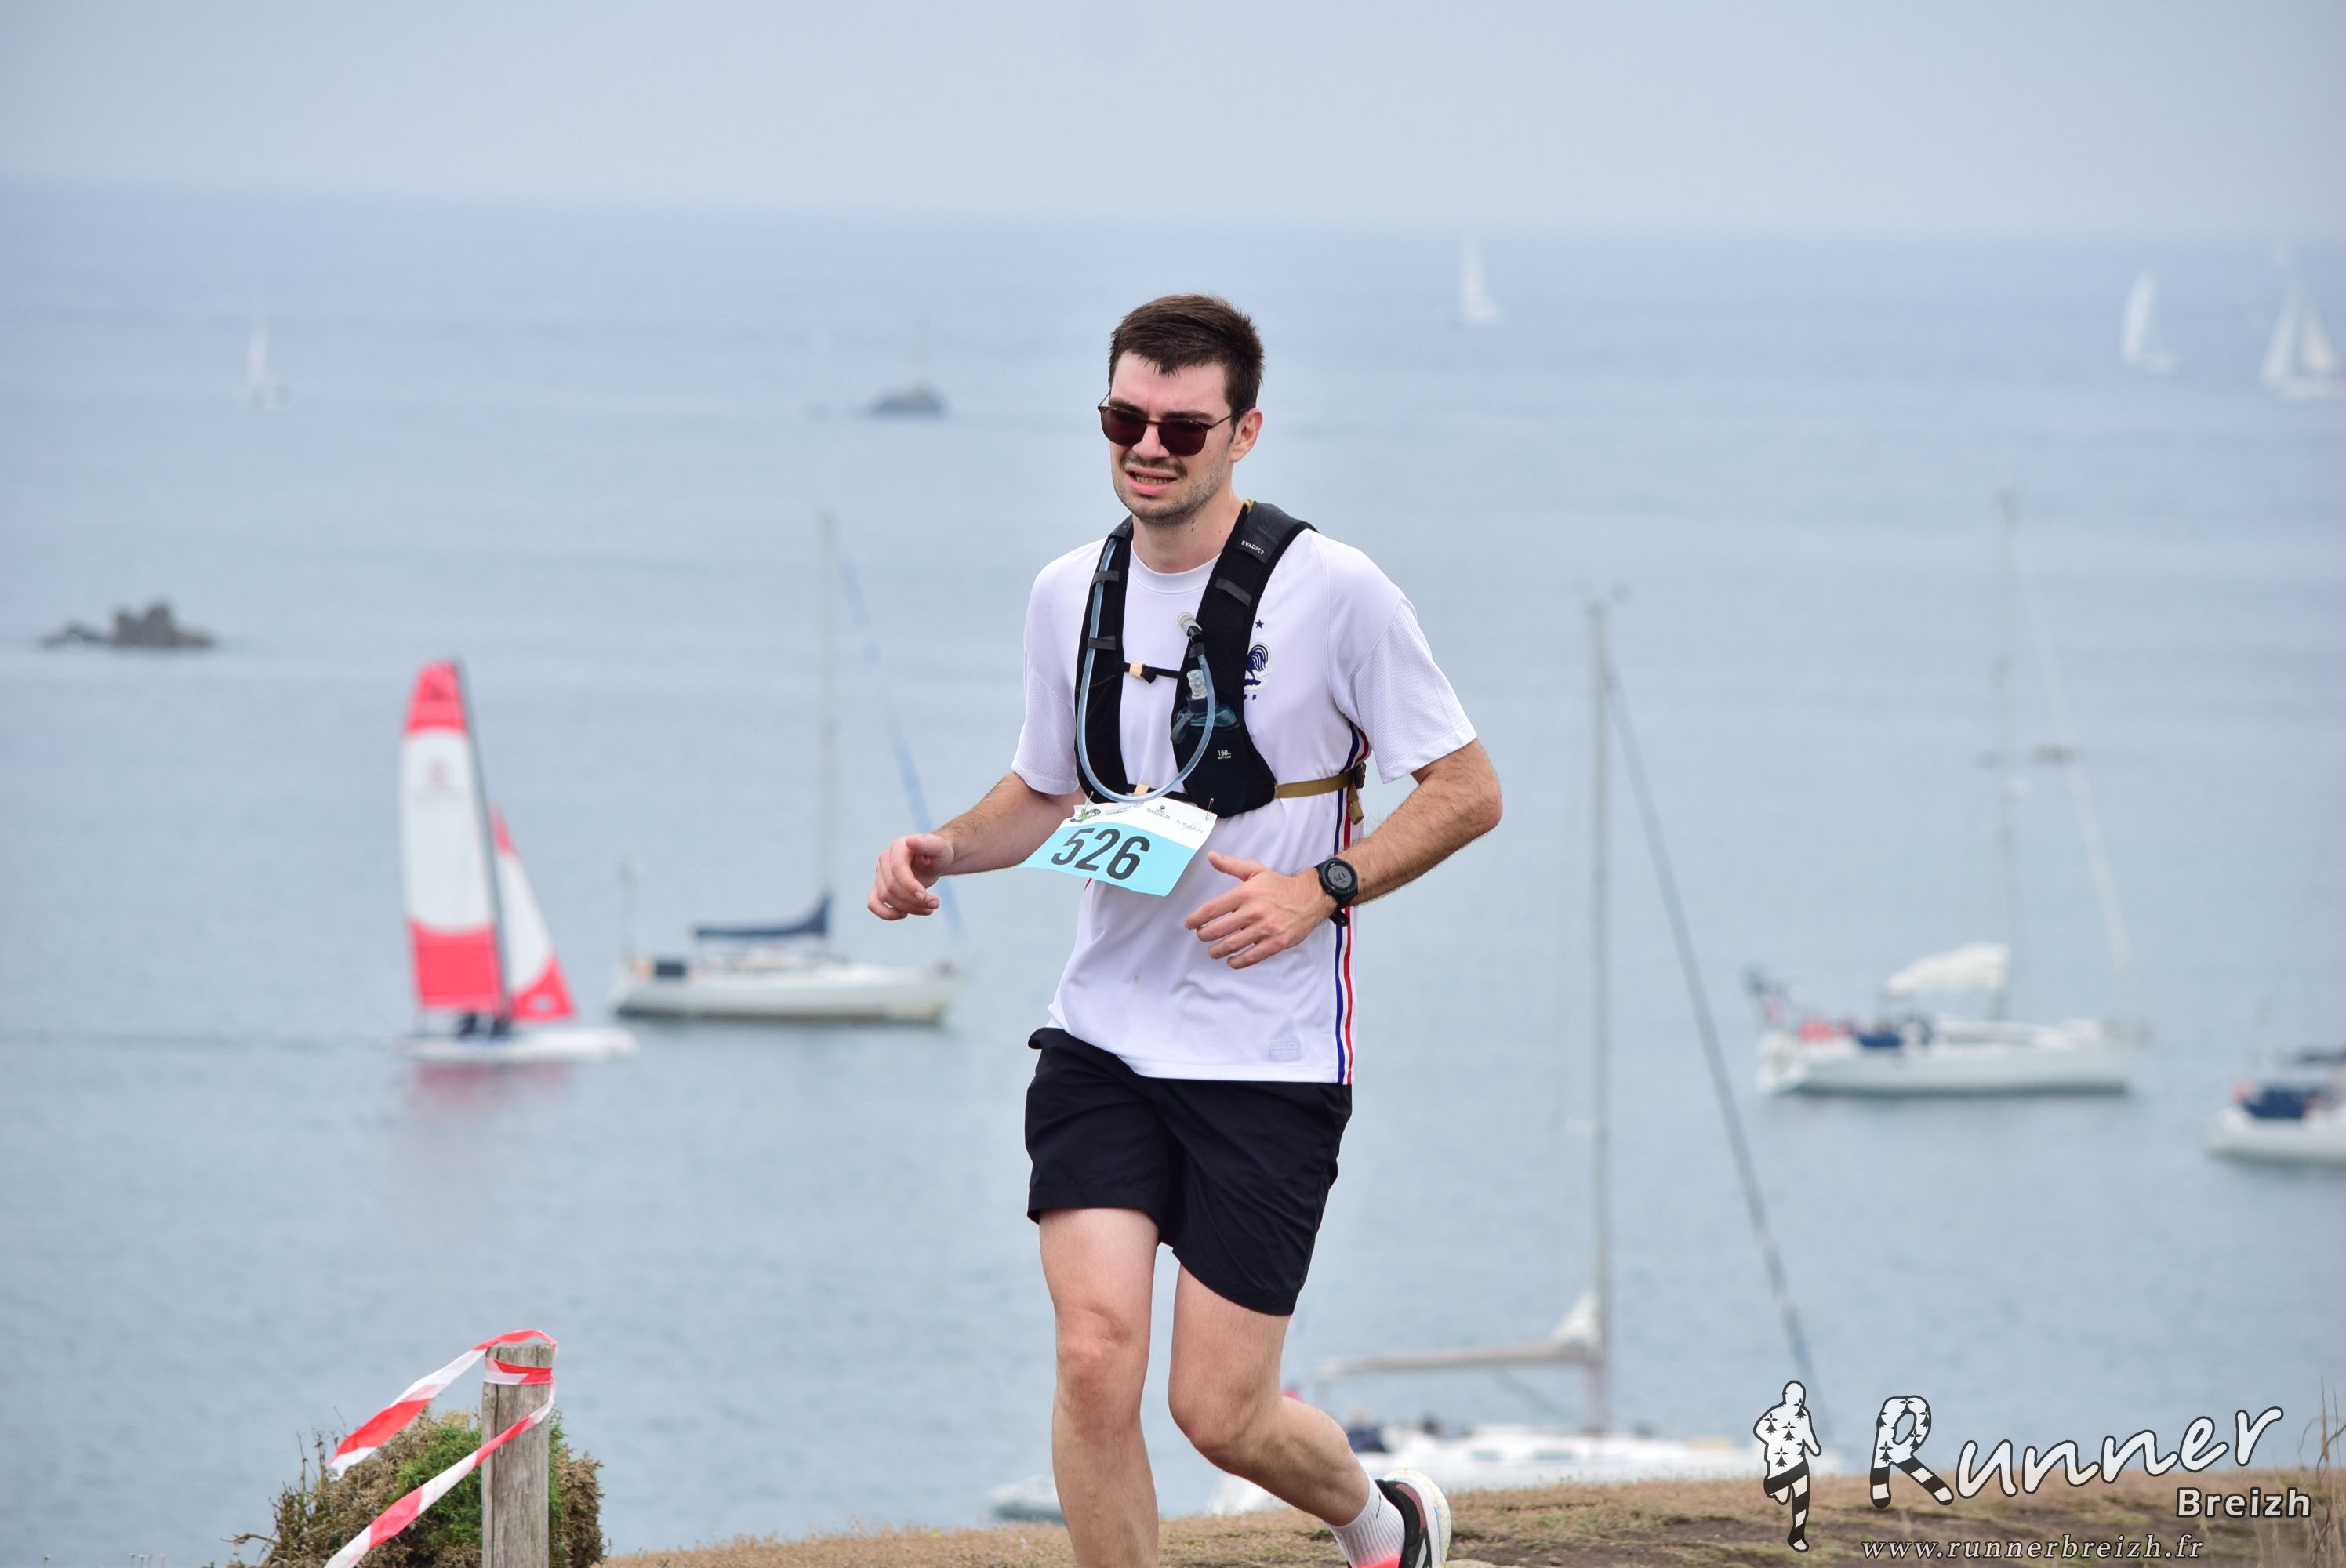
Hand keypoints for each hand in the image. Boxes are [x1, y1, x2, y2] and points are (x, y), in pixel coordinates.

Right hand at [870, 833, 952, 919]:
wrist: (934, 861)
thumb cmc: (938, 853)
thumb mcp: (939, 847)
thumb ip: (927, 844)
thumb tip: (910, 841)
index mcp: (898, 847)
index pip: (897, 869)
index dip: (909, 885)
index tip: (925, 896)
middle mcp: (885, 859)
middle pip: (891, 886)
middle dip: (914, 900)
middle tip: (936, 903)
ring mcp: (880, 874)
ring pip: (885, 897)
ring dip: (908, 908)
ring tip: (930, 909)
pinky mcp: (879, 888)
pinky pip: (873, 904)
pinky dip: (886, 914)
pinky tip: (905, 914)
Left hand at [1182, 852, 1337, 968]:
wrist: (1310, 897)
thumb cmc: (1280, 885)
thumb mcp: (1255, 870)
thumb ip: (1230, 865)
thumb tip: (1210, 856)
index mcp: (1245, 893)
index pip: (1212, 909)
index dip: (1196, 919)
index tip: (1189, 924)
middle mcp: (1253, 912)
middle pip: (1219, 930)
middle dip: (1205, 936)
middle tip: (1201, 936)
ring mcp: (1265, 929)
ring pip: (1232, 945)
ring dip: (1217, 951)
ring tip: (1212, 951)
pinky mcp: (1276, 943)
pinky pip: (1252, 957)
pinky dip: (1238, 961)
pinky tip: (1231, 960)